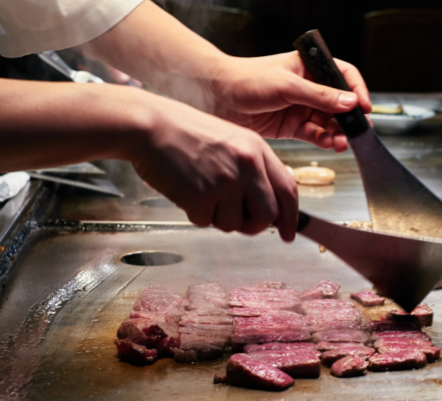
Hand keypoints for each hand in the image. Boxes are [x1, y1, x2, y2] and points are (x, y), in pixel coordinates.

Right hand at [0, 79, 297, 241]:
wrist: (150, 126)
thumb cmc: (187, 134)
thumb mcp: (231, 142)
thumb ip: (253, 170)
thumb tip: (268, 208)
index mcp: (258, 150)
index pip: (288, 191)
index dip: (291, 218)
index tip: (289, 234)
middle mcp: (247, 166)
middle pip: (266, 216)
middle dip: (253, 225)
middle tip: (237, 220)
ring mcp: (225, 182)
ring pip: (235, 225)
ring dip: (218, 217)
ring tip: (202, 191)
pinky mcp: (201, 196)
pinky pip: (206, 223)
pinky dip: (196, 214)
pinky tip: (186, 190)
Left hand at [211, 52, 371, 152]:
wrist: (215, 97)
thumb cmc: (246, 80)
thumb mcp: (287, 86)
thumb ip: (320, 96)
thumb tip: (350, 102)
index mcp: (308, 67)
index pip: (343, 76)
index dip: (356, 91)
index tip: (365, 107)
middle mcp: (306, 87)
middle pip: (338, 103)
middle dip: (349, 118)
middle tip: (359, 131)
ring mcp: (298, 107)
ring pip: (327, 121)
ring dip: (337, 132)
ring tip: (343, 142)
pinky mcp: (289, 126)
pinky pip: (314, 134)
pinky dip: (324, 140)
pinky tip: (330, 145)